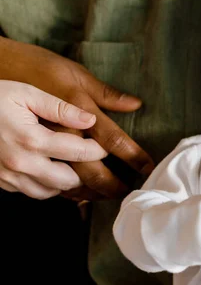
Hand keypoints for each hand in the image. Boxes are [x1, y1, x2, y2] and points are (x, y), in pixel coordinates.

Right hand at [0, 80, 106, 198]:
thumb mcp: (25, 92)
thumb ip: (60, 107)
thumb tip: (90, 119)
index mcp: (32, 139)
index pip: (80, 153)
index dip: (99, 150)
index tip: (106, 146)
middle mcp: (21, 163)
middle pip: (69, 181)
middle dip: (86, 172)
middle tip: (94, 161)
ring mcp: (8, 176)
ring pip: (51, 192)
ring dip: (67, 182)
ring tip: (76, 168)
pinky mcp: (0, 181)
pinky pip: (31, 192)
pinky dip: (46, 185)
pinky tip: (52, 170)